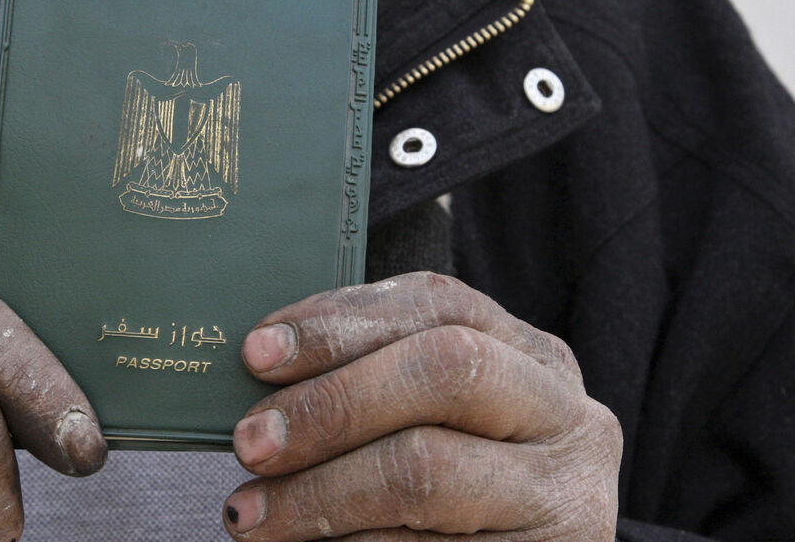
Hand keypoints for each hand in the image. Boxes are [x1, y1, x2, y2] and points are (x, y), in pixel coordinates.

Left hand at [224, 271, 620, 540]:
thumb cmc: (464, 482)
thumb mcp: (442, 417)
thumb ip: (377, 379)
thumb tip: (260, 369)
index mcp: (536, 357)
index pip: (438, 305)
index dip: (340, 322)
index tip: (257, 354)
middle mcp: (568, 417)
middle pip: (445, 372)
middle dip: (330, 404)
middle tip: (251, 443)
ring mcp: (564, 497)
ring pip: (427, 470)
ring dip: (319, 493)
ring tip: (251, 514)